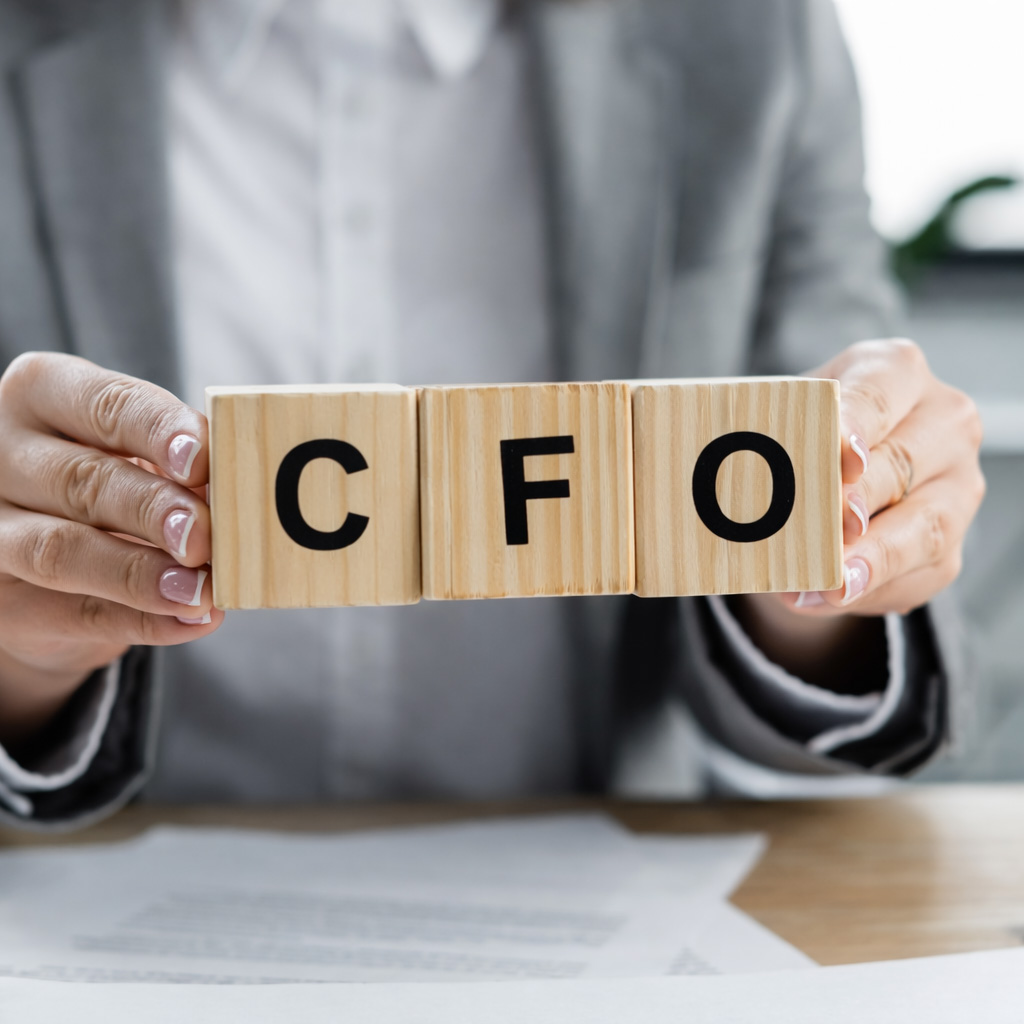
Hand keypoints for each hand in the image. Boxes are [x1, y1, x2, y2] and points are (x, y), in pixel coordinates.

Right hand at [0, 353, 222, 744]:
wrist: (45, 563)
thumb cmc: (109, 483)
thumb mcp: (137, 455)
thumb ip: (178, 465)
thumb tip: (233, 491)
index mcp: (42, 395)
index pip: (105, 404)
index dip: (158, 432)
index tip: (202, 461)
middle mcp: (2, 456)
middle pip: (81, 479)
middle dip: (153, 509)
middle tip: (204, 536)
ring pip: (62, 551)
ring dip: (140, 574)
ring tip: (200, 591)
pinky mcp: (6, 603)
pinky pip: (76, 614)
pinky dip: (143, 620)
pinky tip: (192, 620)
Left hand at [733, 339, 983, 686]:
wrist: (832, 480)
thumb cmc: (801, 436)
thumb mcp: (780, 420)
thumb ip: (757, 434)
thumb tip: (700, 457)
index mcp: (894, 372)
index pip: (879, 392)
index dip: (857, 424)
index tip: (839, 456)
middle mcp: (940, 423)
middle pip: (899, 463)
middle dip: (858, 500)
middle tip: (827, 527)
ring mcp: (955, 487)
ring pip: (924, 526)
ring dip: (872, 558)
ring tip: (830, 582)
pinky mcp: (948, 546)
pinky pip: (916, 573)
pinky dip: (868, 590)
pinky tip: (826, 596)